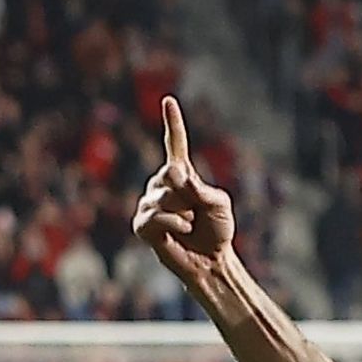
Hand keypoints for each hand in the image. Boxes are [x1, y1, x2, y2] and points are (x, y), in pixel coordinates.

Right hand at [132, 96, 235, 287]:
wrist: (211, 261)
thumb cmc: (217, 231)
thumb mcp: (219, 204)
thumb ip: (201, 187)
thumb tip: (175, 174)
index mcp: (182, 174)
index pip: (175, 145)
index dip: (172, 123)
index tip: (169, 101)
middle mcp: (161, 185)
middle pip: (170, 175)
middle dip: (188, 195)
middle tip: (196, 214)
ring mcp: (149, 203)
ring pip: (162, 198)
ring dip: (184, 214)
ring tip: (189, 226)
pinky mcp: (142, 225)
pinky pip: (154, 217)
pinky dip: (173, 223)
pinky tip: (181, 230)